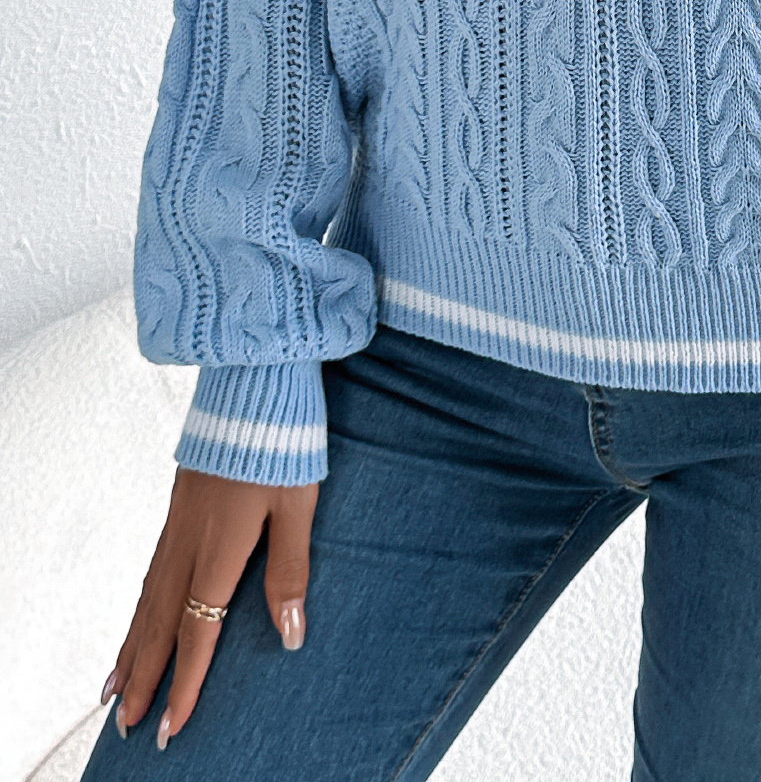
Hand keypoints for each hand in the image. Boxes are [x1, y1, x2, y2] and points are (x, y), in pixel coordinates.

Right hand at [101, 466, 317, 748]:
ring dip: (134, 647)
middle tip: (129, 723)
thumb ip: (290, 569)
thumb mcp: (298, 505)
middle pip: (160, 623)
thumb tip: (290, 633)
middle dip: (144, 677)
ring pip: (149, 598)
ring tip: (117, 688)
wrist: (252, 381)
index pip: (198, 629)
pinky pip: (151, 571)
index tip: (171, 724)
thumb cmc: (282, 442)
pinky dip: (140, 606)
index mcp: (218, 546)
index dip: (185, 681)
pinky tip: (141, 618)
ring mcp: (178, 522)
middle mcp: (188, 540)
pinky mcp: (178, 506)